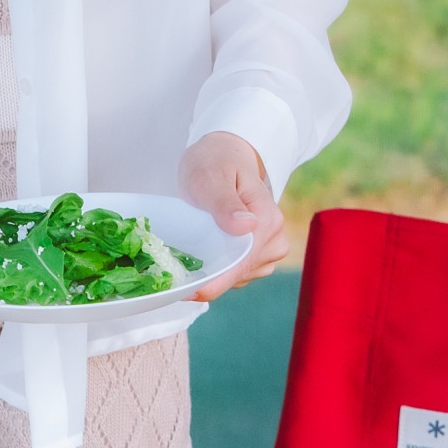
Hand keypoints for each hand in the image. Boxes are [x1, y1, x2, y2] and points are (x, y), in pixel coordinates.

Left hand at [180, 131, 285, 300]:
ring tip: (183, 263)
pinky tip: (196, 261)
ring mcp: (267, 249)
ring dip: (211, 275)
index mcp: (268, 221)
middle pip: (239, 274)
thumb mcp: (211, 176)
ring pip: (236, 278)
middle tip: (173, 275)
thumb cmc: (215, 161)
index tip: (187, 292)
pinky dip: (215, 271)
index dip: (215, 282)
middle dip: (209, 279)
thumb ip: (225, 203)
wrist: (223, 155)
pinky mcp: (255, 254)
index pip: (243, 263)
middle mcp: (274, 238)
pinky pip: (234, 273)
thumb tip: (246, 227)